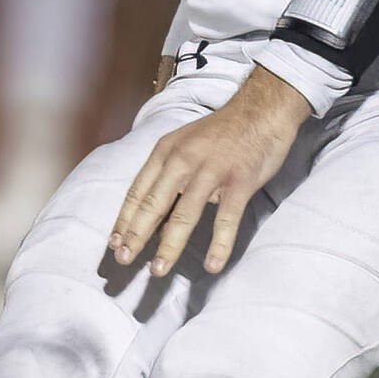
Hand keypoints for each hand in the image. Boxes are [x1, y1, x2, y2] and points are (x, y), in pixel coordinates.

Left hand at [109, 64, 308, 276]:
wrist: (263, 107)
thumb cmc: (224, 131)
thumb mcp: (188, 144)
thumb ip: (172, 177)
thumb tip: (159, 220)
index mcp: (168, 150)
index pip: (139, 191)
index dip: (125, 219)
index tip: (114, 244)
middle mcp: (185, 160)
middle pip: (154, 204)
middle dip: (136, 236)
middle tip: (124, 260)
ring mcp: (213, 170)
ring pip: (185, 214)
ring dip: (169, 246)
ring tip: (158, 270)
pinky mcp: (240, 180)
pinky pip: (226, 218)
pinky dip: (219, 244)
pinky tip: (213, 265)